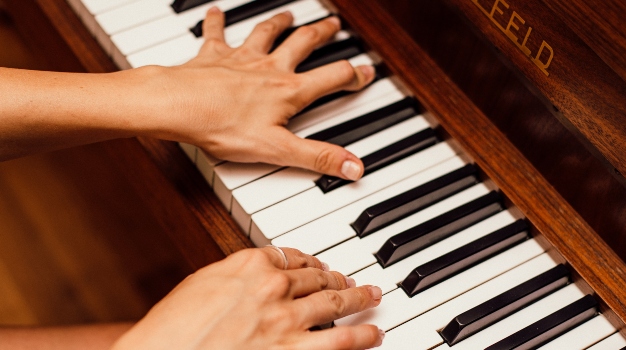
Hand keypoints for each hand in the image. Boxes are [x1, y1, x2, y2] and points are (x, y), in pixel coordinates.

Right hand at [111, 247, 383, 348]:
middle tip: (352, 279)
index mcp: (249, 264)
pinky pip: (341, 341)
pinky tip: (374, 333)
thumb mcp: (199, 288)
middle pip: (318, 277)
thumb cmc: (171, 331)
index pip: (291, 256)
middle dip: (339, 277)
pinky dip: (363, 336)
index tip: (316, 265)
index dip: (309, 262)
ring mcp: (288, 320)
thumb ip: (233, 280)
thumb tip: (249, 281)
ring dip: (360, 299)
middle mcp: (274, 287)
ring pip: (337, 302)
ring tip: (373, 296)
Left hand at [158, 9, 373, 179]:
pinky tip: (216, 10)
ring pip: (267, 33)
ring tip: (290, 15)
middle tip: (333, 25)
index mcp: (288, 91)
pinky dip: (217, 21)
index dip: (353, 75)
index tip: (366, 71)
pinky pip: (216, 33)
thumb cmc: (222, 126)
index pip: (332, 78)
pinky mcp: (213, 56)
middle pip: (303, 44)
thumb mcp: (277, 150)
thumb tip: (354, 167)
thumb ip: (318, 157)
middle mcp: (269, 68)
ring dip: (280, 22)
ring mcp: (241, 58)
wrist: (177, 106)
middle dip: (322, 33)